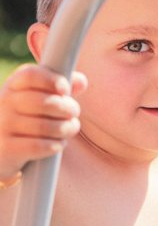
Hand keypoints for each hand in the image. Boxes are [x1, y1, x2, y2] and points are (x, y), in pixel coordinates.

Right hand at [0, 64, 86, 179]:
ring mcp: (2, 126)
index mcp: (14, 85)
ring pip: (44, 126)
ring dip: (65, 129)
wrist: (1, 149)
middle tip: (74, 113)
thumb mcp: (40, 98)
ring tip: (69, 129)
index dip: (52, 80)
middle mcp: (4, 102)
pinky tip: (58, 145)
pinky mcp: (5, 149)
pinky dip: (54, 145)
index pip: (31, 75)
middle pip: (44, 101)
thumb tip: (81, 82)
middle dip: (67, 108)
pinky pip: (37, 146)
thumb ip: (61, 88)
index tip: (66, 90)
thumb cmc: (27, 119)